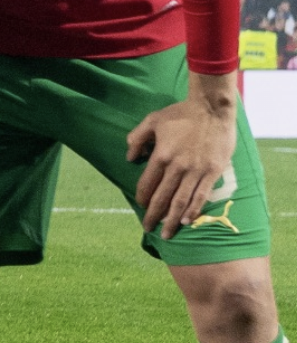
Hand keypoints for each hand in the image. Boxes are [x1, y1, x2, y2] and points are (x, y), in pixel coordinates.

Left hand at [128, 88, 237, 238]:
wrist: (212, 109)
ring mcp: (196, 171)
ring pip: (182, 201)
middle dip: (154, 215)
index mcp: (161, 155)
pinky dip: (193, 210)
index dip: (142, 197)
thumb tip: (129, 157)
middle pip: (163, 197)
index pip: (147, 184)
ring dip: (173, 219)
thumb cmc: (181, 113)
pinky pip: (201, 195)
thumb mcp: (152, 120)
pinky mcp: (213, 171)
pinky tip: (187, 221)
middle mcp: (177, 167)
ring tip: (167, 233)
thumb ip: (137, 138)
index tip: (139, 206)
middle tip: (147, 228)